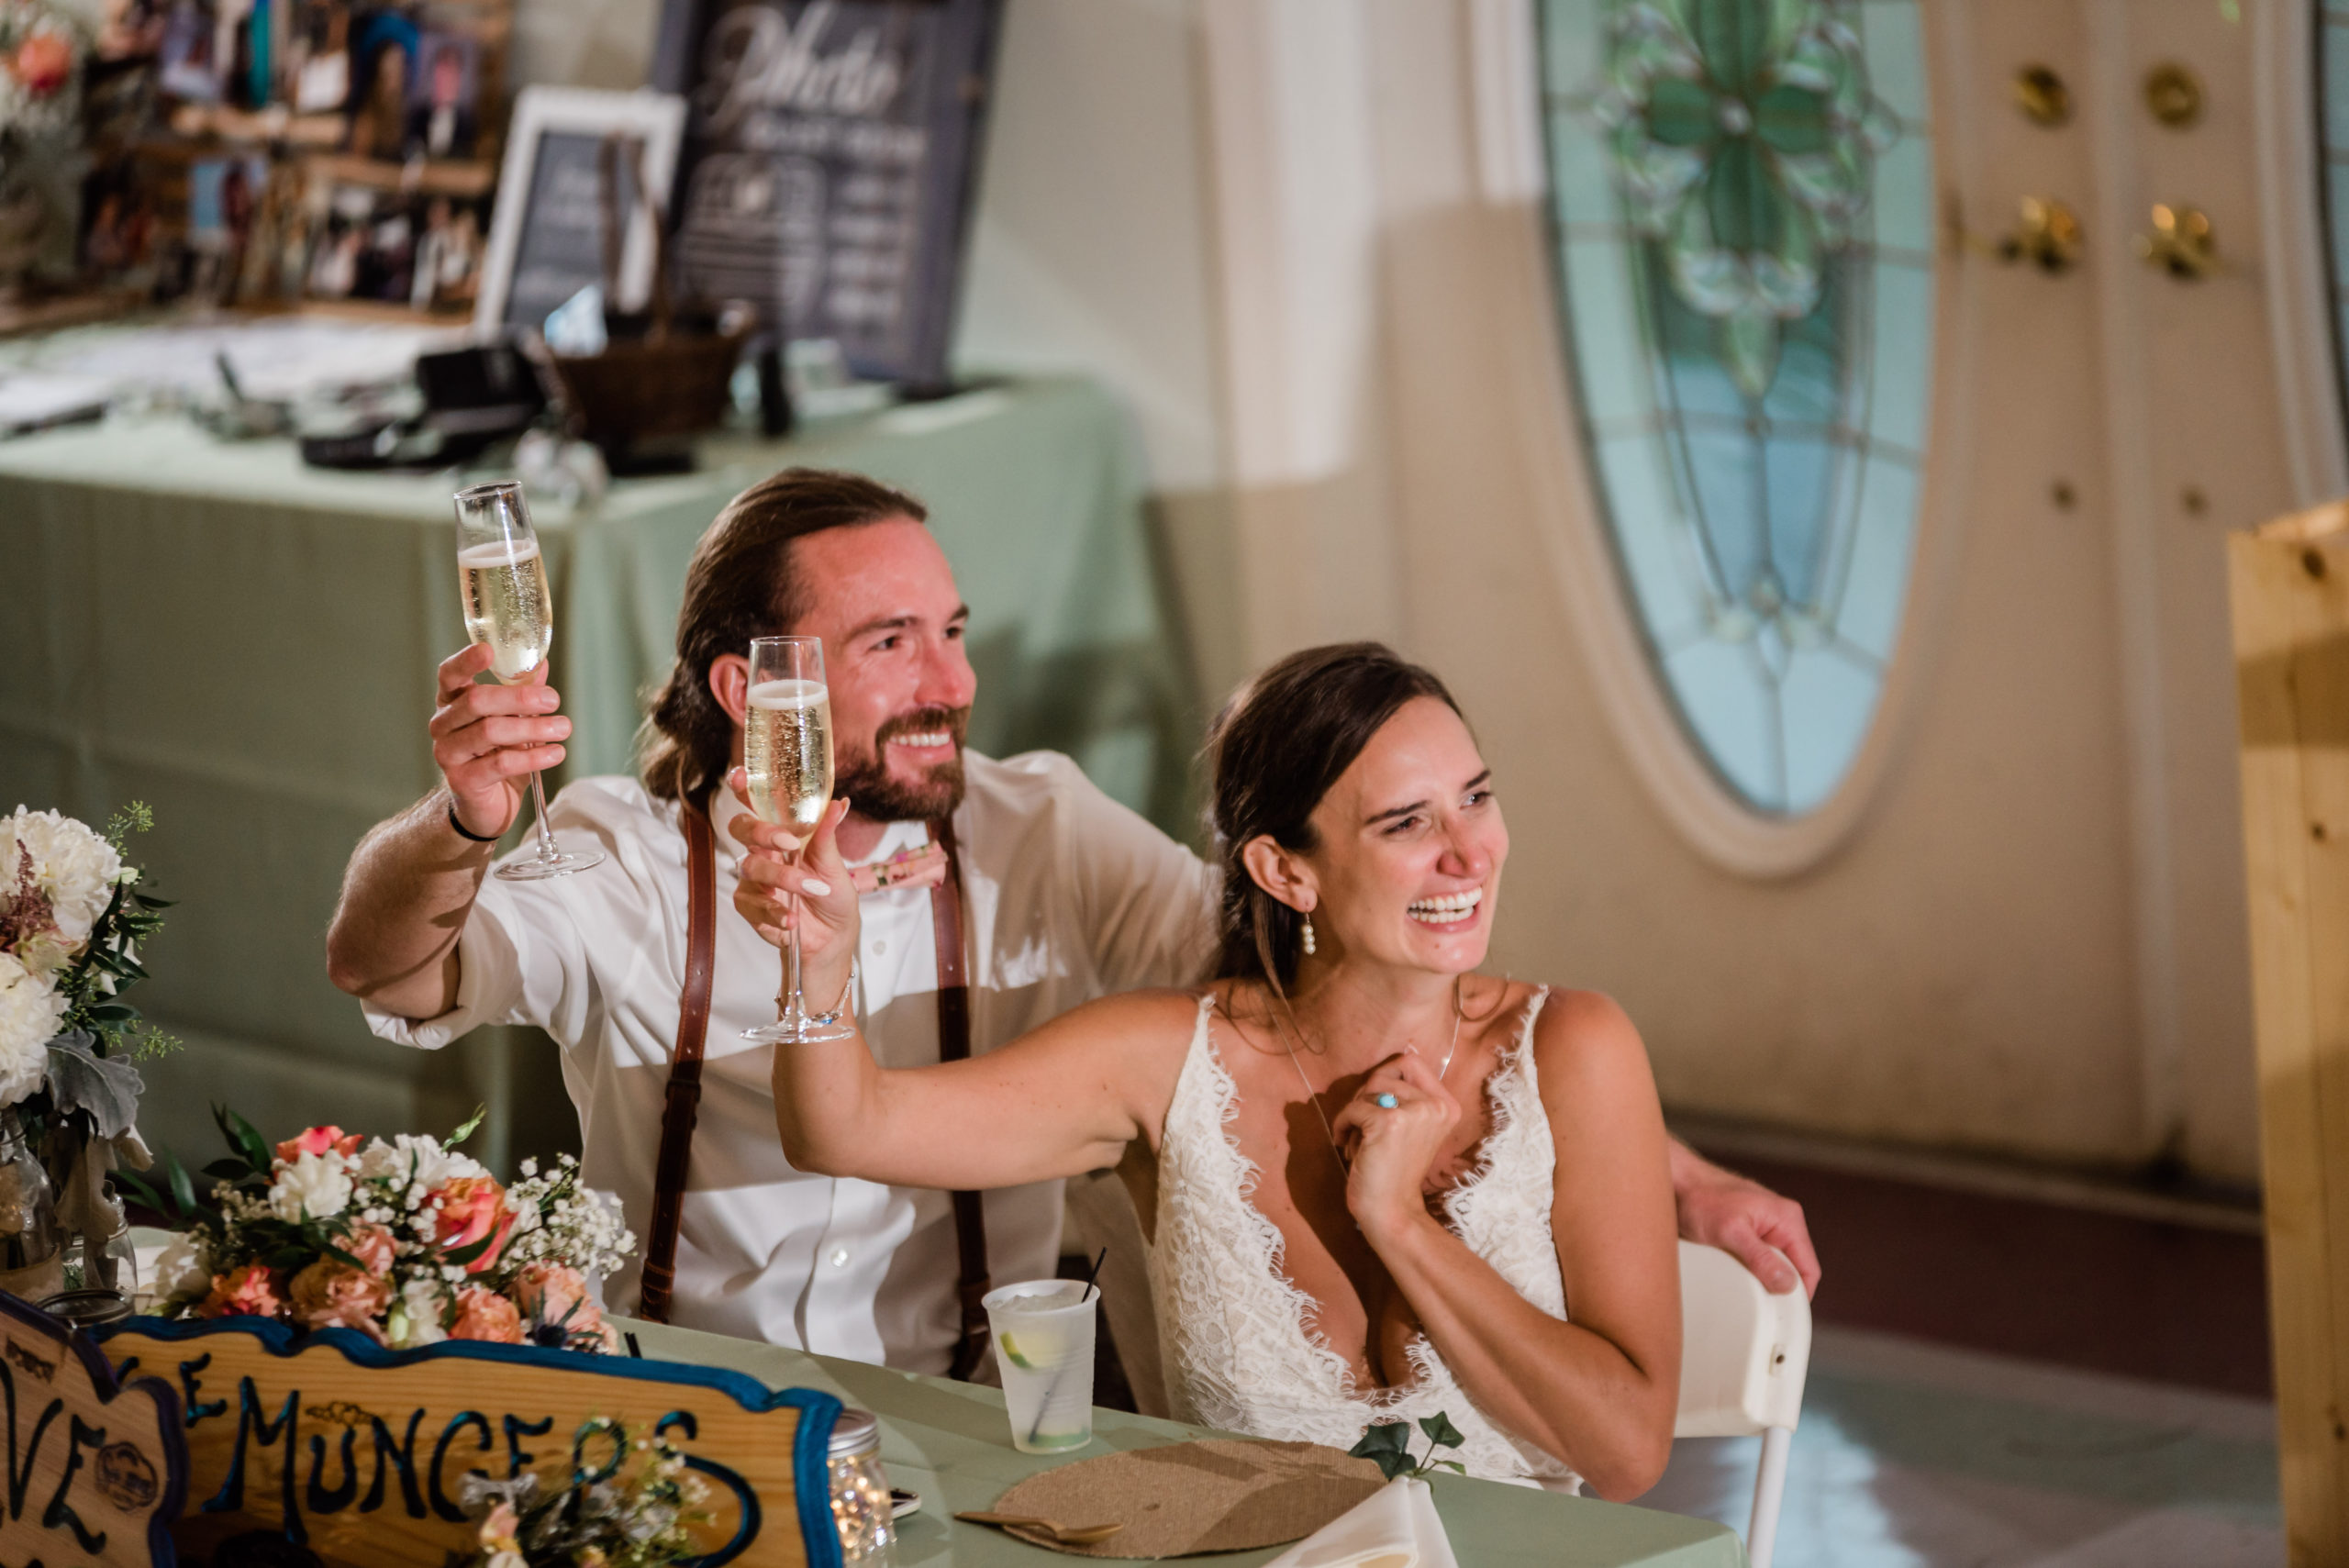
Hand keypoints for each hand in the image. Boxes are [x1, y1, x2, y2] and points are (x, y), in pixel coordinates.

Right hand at [429, 644, 569, 840]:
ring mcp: (448, 753)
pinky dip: (533, 757)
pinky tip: (556, 753)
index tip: (489, 651)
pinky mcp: (462, 780)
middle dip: (520, 698)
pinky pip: (500, 763)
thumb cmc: (498, 755)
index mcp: (452, 702)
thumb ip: (522, 691)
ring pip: (490, 731)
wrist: (486, 805)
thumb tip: (540, 663)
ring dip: (533, 728)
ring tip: (563, 728)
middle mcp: (444, 725)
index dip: (466, 661)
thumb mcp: (513, 720)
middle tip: (553, 700)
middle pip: (477, 701)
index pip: (450, 674)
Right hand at [726, 770, 859, 980]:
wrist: (833, 938)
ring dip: (784, 879)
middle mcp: (764, 853)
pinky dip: (774, 910)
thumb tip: (840, 803)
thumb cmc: (833, 897)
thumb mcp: (835, 865)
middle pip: (741, 829)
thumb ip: (828, 835)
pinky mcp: (750, 907)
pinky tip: (792, 919)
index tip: (739, 776)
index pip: (757, 806)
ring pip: (751, 867)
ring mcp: (754, 880)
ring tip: (812, 890)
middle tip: (789, 843)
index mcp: (783, 835)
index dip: (743, 789)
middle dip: (761, 832)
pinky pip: (751, 903)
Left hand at [1328, 1052, 1460, 1245]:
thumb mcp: (1412, 1127)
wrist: (1392, 1211)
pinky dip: (1342, 1125)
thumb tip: (1383, 1065)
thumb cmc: (1394, 1170)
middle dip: (1365, 1098)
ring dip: (1355, 1114)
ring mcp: (1414, 1112)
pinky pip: (1352, 1108)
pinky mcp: (1388, 1122)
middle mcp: (1436, 1105)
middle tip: (1364, 1126)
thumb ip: (1403, 1097)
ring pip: (1367, 1090)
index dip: (1385, 1076)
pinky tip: (1348, 1146)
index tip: (1377, 1102)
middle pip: (1383, 1074)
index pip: (1411, 1061)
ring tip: (1361, 1141)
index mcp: (1447, 1105)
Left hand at [1671, 1145, 1819, 1297]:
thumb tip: (1787, 1283)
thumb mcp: (1731, 1231)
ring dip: (1763, 1281)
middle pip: (1793, 1270)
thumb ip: (1760, 1258)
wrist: (1675, 1183)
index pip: (1808, 1267)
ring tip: (1744, 1290)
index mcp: (1787, 1218)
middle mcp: (1781, 1223)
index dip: (1800, 1295)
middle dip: (1779, 1289)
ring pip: (1775, 1268)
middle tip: (1761, 1306)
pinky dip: (1750, 1274)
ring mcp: (1765, 1230)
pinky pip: (1758, 1262)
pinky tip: (1736, 1279)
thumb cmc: (1700, 1197)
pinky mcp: (1748, 1236)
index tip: (1785, 1315)